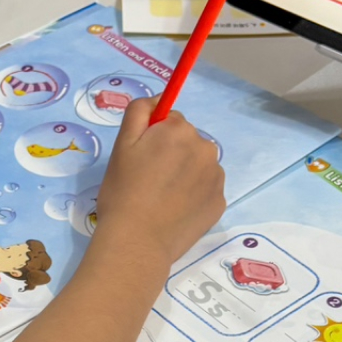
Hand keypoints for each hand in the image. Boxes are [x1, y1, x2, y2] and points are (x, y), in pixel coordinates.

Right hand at [94, 98, 224, 266]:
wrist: (137, 242)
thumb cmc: (123, 192)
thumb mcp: (121, 145)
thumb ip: (139, 111)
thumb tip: (160, 99)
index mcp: (180, 130)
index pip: (169, 120)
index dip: (152, 137)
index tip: (140, 159)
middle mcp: (205, 148)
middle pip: (186, 141)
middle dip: (171, 153)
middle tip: (147, 180)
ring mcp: (216, 177)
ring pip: (197, 164)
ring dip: (184, 173)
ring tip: (161, 198)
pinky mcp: (220, 202)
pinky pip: (205, 189)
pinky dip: (192, 195)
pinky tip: (174, 211)